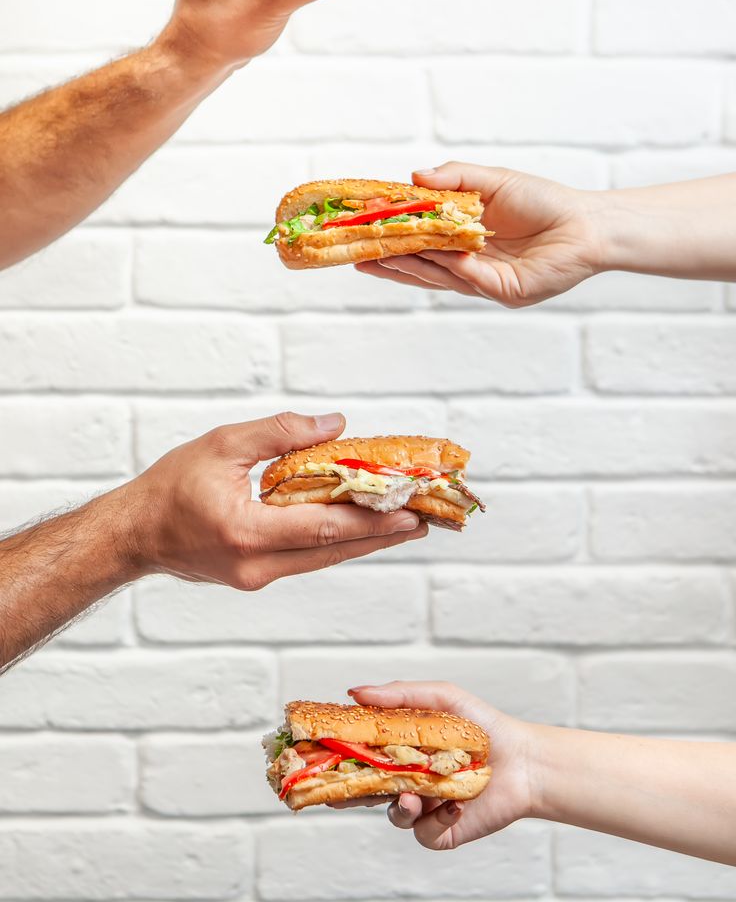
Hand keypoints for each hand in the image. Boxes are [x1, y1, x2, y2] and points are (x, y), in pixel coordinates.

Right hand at [119, 412, 426, 588]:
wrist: (134, 534)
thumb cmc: (171, 486)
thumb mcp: (223, 444)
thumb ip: (280, 433)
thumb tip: (335, 424)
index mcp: (246, 533)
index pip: (323, 528)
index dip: (371, 520)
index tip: (412, 511)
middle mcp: (257, 565)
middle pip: (334, 550)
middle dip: (383, 534)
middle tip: (427, 518)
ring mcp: (258, 577)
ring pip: (325, 558)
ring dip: (367, 540)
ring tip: (408, 523)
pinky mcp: (257, 576)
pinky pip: (308, 558)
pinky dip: (338, 541)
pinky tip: (362, 527)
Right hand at [341, 681, 532, 849]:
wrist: (524, 760)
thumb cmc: (483, 725)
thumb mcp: (441, 698)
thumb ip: (399, 694)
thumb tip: (356, 692)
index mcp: (402, 751)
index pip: (362, 755)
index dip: (339, 756)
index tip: (319, 753)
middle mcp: (409, 780)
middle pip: (367, 792)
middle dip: (348, 794)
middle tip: (335, 793)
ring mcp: (425, 807)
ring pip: (395, 814)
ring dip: (400, 806)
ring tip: (414, 797)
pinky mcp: (443, 830)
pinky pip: (426, 833)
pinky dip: (437, 819)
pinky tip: (455, 804)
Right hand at [357, 162, 607, 307]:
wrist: (587, 223)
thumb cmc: (544, 202)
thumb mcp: (492, 182)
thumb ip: (454, 179)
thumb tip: (414, 176)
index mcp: (466, 242)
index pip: (422, 243)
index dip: (394, 238)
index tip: (364, 229)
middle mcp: (472, 266)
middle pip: (423, 266)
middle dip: (390, 260)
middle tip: (356, 255)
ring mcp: (487, 281)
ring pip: (440, 276)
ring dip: (408, 266)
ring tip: (375, 258)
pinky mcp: (504, 291)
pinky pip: (468, 278)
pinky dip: (446, 266)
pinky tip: (423, 256)